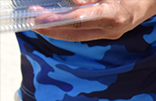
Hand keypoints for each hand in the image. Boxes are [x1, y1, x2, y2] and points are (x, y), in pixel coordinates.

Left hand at [33, 0, 155, 40]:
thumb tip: (73, 2)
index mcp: (114, 15)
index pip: (80, 21)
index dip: (59, 21)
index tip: (41, 18)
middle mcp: (113, 27)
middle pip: (77, 32)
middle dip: (53, 28)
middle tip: (33, 21)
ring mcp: (113, 32)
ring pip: (80, 35)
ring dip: (60, 30)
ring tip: (41, 23)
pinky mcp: (113, 32)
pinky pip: (87, 33)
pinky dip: (71, 30)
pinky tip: (59, 24)